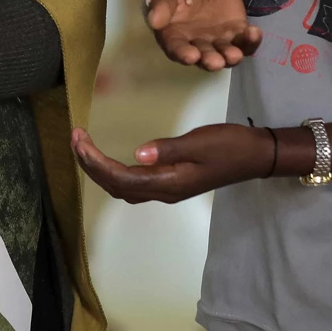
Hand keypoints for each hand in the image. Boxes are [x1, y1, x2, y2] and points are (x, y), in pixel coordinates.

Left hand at [72, 122, 275, 203]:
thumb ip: (168, 149)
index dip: (95, 162)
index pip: (121, 178)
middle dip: (90, 165)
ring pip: (123, 188)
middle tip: (75, 138)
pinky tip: (108, 159)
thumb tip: (137, 154)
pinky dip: (114, 173)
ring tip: (84, 147)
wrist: (256, 156)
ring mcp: (168, 190)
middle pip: (116, 186)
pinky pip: (134, 185)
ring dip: (99, 170)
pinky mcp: (172, 183)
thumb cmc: (230, 145)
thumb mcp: (200, 142)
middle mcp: (165, 192)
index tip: (79, 139)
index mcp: (169, 182)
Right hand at [148, 0, 261, 70]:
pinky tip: (253, 32)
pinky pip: (245, 41)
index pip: (177, 49)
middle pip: (204, 57)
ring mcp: (219, 40)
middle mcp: (198, 44)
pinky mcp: (237, 32)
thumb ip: (161, 7)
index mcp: (176, 37)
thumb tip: (154, 22)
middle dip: (210, 60)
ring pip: (226, 53)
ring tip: (234, 55)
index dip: (183, 54)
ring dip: (230, 56)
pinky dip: (251, 41)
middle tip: (215, 61)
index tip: (191, 56)